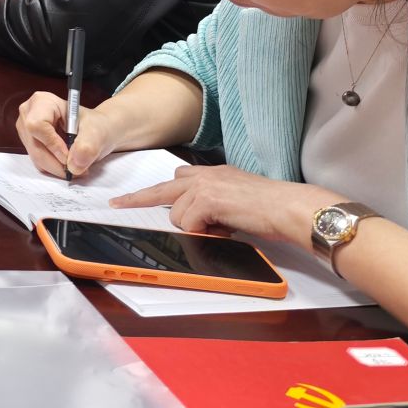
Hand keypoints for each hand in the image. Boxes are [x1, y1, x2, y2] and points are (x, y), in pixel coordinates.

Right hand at [14, 89, 121, 178]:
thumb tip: (74, 165)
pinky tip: (67, 163)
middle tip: (77, 169)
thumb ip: (87, 146)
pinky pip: (38, 162)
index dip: (52, 144)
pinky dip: (54, 168)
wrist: (95, 131)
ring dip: (57, 167)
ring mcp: (26, 130)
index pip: (36, 125)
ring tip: (76, 165)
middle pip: (34, 145)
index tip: (69, 156)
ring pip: (35, 156)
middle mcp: (29, 114)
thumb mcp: (97, 132)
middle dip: (56, 162)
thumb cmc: (94, 125)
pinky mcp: (30, 143)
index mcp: (42, 102)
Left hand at [108, 164, 333, 247]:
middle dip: (138, 199)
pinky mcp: (207, 199)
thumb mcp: (236, 202)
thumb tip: (201, 222)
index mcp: (213, 174)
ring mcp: (204, 186)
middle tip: (117, 204)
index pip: (176, 180)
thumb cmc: (272, 209)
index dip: (155, 193)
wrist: (289, 208)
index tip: (133, 197)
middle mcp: (205, 176)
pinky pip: (190, 223)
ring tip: (224, 227)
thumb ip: (214, 206)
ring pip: (178, 214)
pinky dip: (204, 232)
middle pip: (162, 189)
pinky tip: (226, 228)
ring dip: (196, 228)